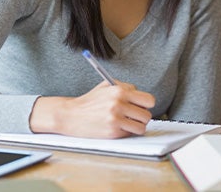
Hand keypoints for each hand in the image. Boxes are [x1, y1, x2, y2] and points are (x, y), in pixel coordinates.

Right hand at [29, 81, 154, 138]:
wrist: (71, 115)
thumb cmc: (90, 101)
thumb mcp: (106, 86)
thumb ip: (125, 87)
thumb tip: (140, 94)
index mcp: (119, 90)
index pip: (148, 100)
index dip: (146, 104)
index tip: (142, 106)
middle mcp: (119, 104)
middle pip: (147, 115)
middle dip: (141, 116)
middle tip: (133, 115)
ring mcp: (116, 119)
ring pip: (141, 127)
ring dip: (136, 126)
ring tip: (127, 122)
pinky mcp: (112, 132)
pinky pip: (130, 134)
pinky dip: (126, 132)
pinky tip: (117, 127)